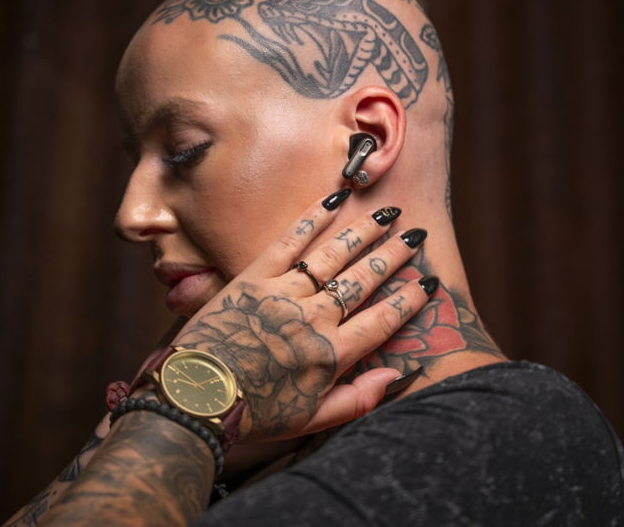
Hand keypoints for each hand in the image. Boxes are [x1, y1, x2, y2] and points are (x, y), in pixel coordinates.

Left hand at [172, 194, 433, 441]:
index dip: (409, 300)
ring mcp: (284, 292)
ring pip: (334, 256)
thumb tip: (396, 375)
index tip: (428, 282)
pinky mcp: (255, 276)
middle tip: (415, 234)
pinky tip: (334, 202)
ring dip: (364, 234)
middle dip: (394, 255)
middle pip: (364, 280)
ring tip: (386, 216)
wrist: (196, 394)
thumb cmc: (254, 412)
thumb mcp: (310, 420)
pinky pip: (289, 241)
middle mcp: (314, 317)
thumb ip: (357, 399)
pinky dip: (312, 219)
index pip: (382, 320)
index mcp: (331, 354)